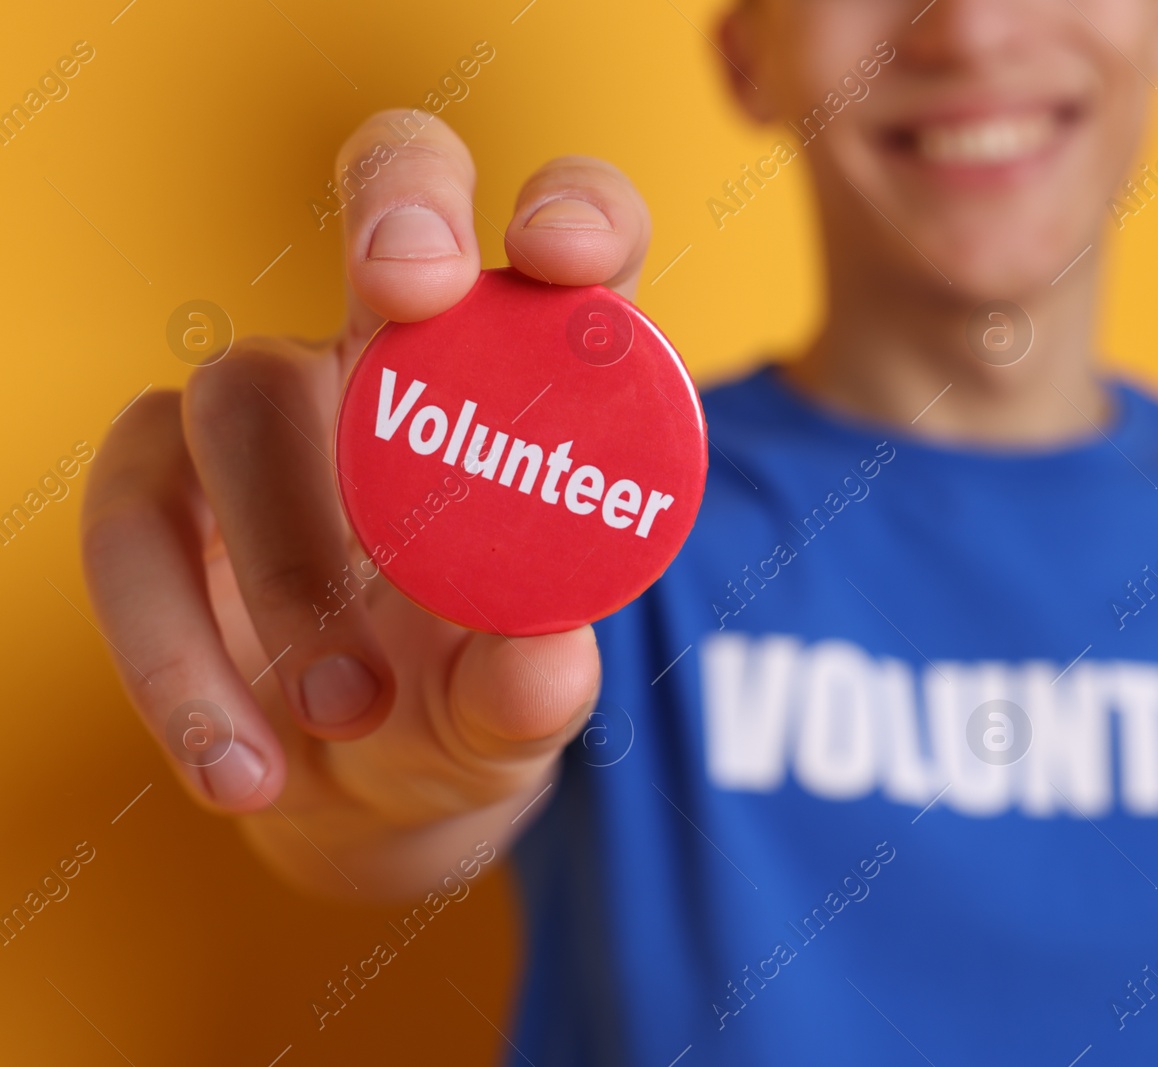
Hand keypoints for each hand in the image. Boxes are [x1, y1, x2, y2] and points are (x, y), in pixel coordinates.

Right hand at [80, 111, 652, 897]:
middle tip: (404, 286)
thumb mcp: (516, 712)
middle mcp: (404, 355)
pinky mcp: (158, 479)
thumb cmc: (470, 707)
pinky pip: (129, 523)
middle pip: (398, 193)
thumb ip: (535, 689)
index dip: (580, 212)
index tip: (563, 259)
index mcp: (533, 381)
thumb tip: (544, 663)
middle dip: (401, 208)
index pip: (576, 246)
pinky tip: (239, 767)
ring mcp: (274, 401)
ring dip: (287, 563)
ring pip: (242, 388)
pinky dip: (173, 655)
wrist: (364, 785)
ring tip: (348, 714)